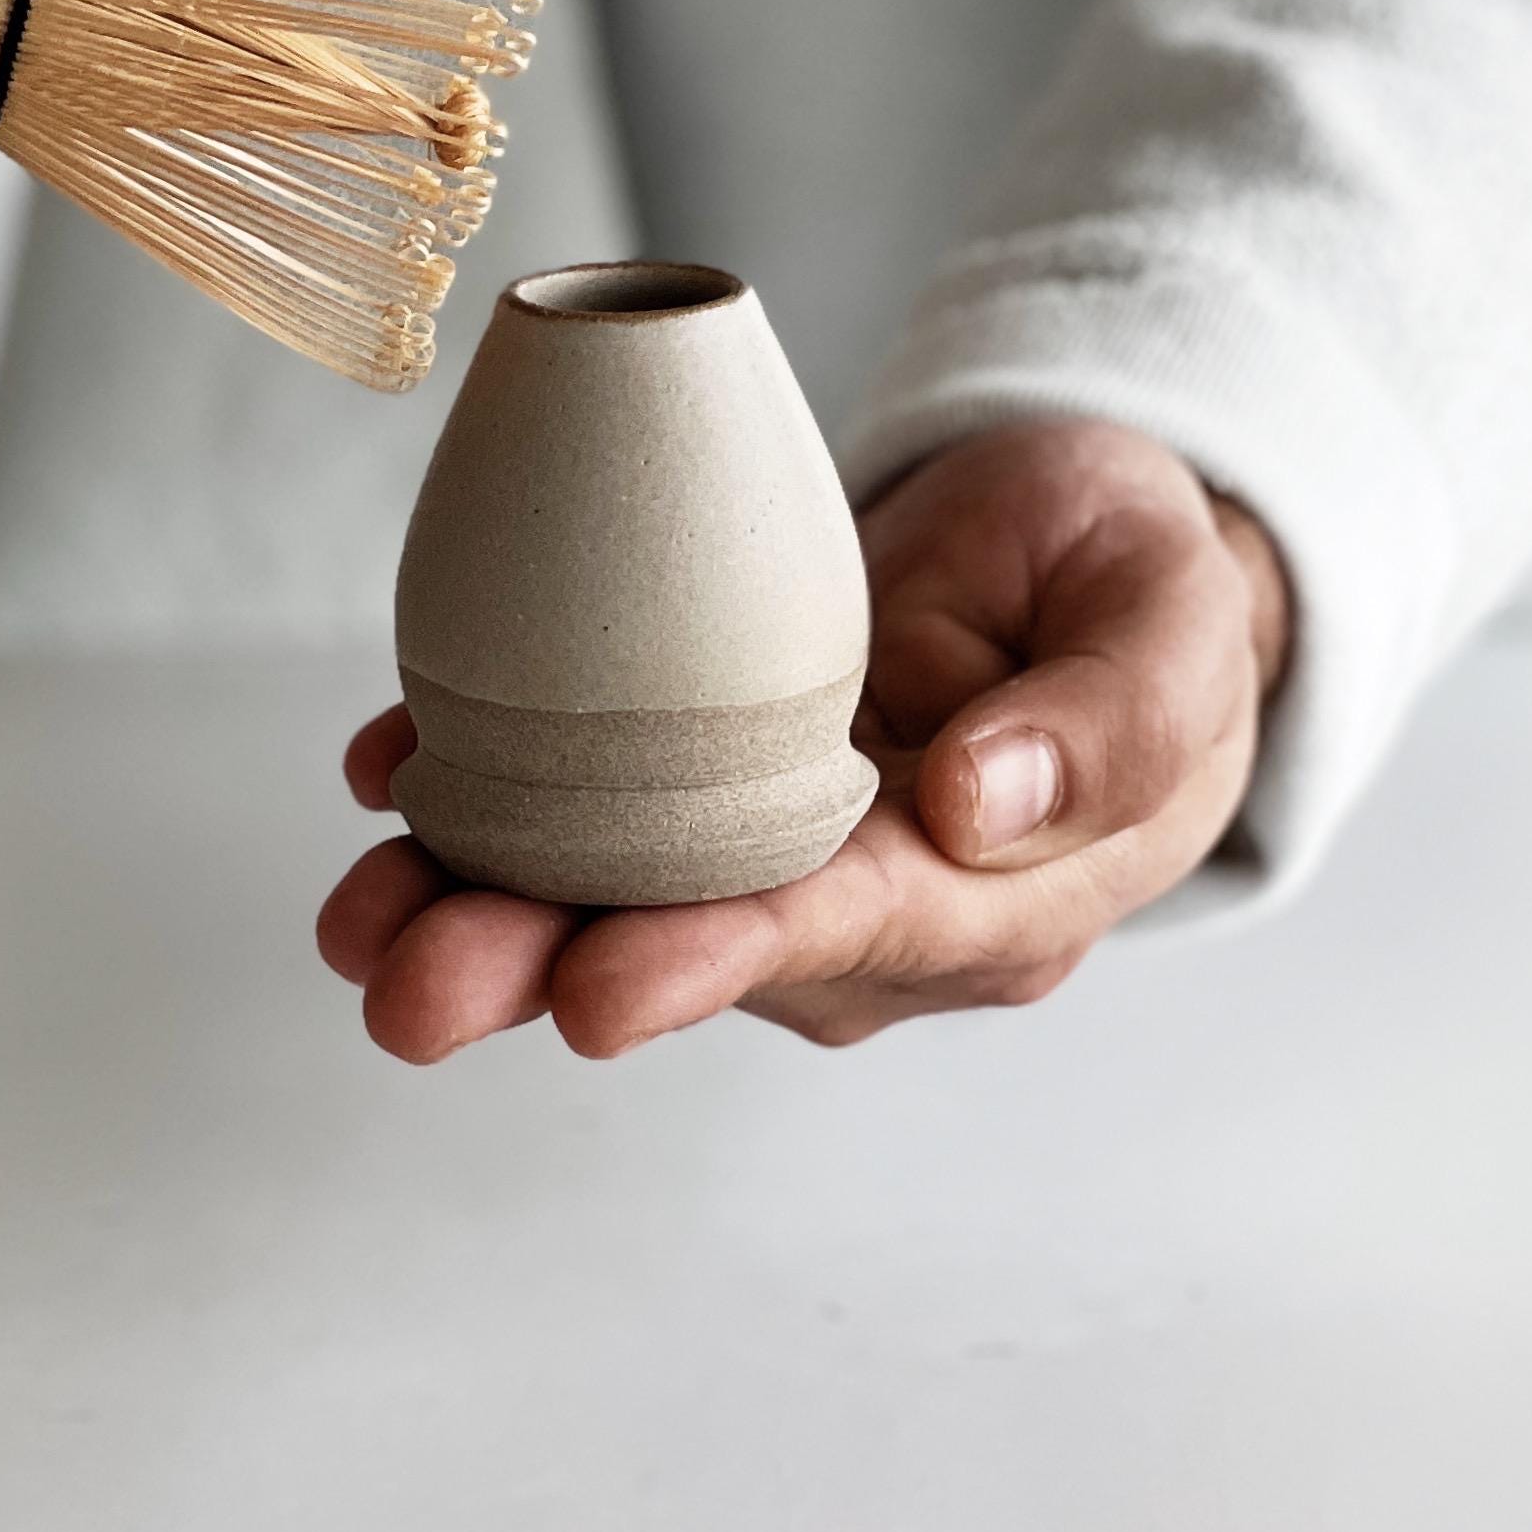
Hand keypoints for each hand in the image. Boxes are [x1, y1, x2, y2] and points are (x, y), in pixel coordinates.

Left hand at [318, 418, 1291, 1059]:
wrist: (1077, 543)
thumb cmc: (1139, 584)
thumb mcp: (1174, 624)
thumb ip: (1113, 721)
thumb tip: (976, 800)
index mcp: (991, 894)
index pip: (841, 933)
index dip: (715, 957)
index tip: (599, 987)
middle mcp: (860, 898)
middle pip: (688, 938)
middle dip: (539, 964)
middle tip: (408, 986)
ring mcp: (767, 837)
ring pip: (606, 887)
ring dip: (472, 904)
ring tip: (356, 920)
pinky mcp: (701, 764)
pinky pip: (579, 791)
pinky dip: (473, 783)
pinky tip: (387, 769)